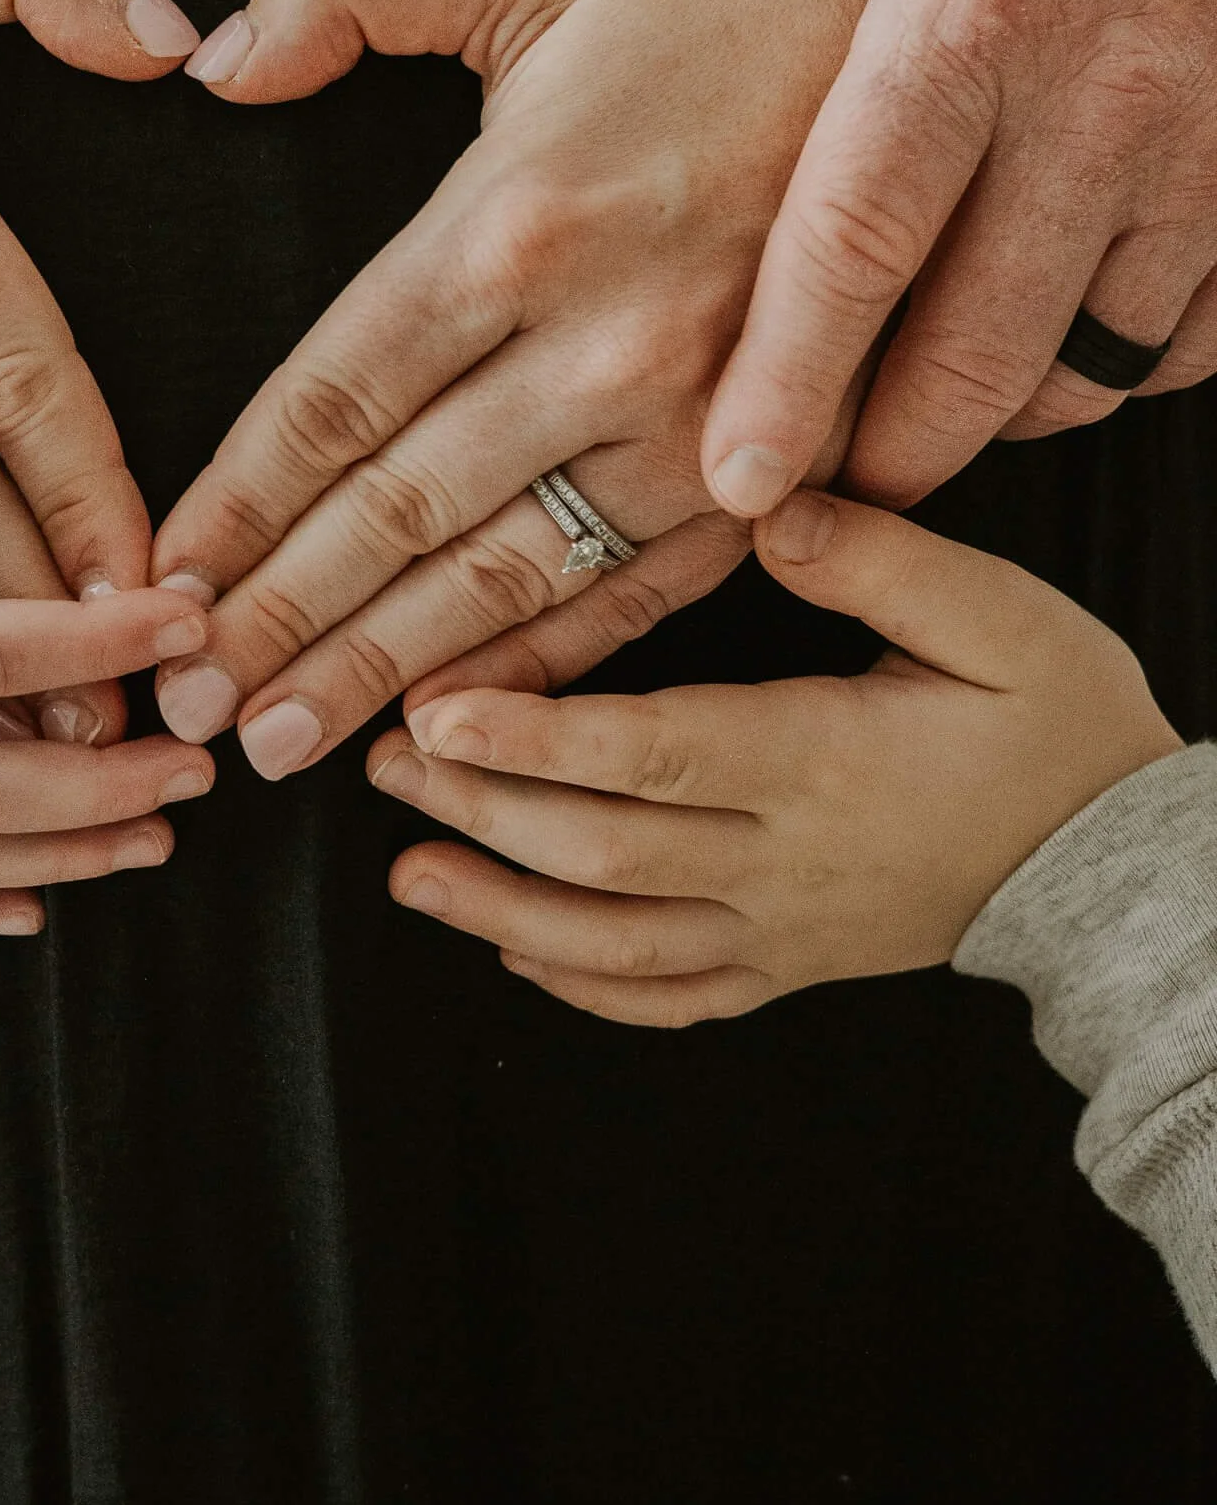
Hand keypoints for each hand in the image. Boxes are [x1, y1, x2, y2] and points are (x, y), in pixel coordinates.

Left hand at [148, 0, 869, 771]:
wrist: (947, 55)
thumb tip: (212, 62)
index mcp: (518, 221)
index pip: (336, 396)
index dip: (238, 500)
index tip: (160, 579)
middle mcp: (604, 342)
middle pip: (401, 515)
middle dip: (282, 621)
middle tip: (187, 708)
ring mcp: (697, 425)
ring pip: (506, 582)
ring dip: (384, 673)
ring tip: (283, 744)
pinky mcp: (772, 473)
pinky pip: (634, 598)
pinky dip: (538, 671)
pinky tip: (455, 724)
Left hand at [373, 491, 1179, 1024]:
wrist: (1121, 866)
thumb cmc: (1059, 726)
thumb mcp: (999, 613)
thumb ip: (879, 557)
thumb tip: (764, 503)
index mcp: (822, 762)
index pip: (650, 755)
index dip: (534, 738)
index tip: (440, 710)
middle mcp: (784, 861)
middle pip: (602, 853)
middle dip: (479, 811)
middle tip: (383, 758)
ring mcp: (781, 930)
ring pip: (613, 945)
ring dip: (499, 913)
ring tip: (406, 872)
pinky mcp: (788, 967)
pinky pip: (667, 1001)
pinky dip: (578, 986)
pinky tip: (509, 952)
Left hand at [499, 0, 1216, 510]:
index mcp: (969, 7)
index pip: (862, 231)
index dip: (792, 371)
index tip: (734, 479)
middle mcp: (1098, 99)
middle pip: (978, 349)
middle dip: (886, 452)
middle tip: (804, 499)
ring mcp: (1202, 155)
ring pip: (1084, 368)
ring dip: (989, 416)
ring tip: (903, 416)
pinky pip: (1181, 346)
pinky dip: (1103, 374)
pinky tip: (1034, 352)